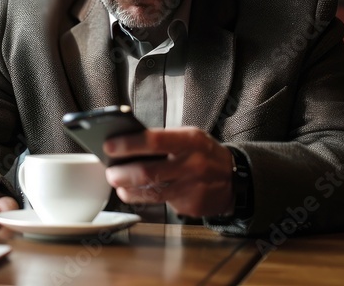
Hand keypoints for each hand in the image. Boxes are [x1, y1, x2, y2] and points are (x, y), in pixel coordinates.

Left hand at [103, 128, 235, 217]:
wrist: (234, 179)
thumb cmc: (204, 154)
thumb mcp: (190, 138)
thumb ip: (163, 140)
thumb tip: (127, 145)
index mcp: (190, 140)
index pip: (154, 140)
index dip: (128, 144)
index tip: (109, 146)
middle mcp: (192, 164)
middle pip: (148, 171)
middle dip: (122, 173)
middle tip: (110, 172)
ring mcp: (192, 187)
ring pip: (151, 192)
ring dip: (128, 190)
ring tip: (118, 184)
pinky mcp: (191, 206)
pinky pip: (161, 204)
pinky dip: (143, 198)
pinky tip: (134, 194)